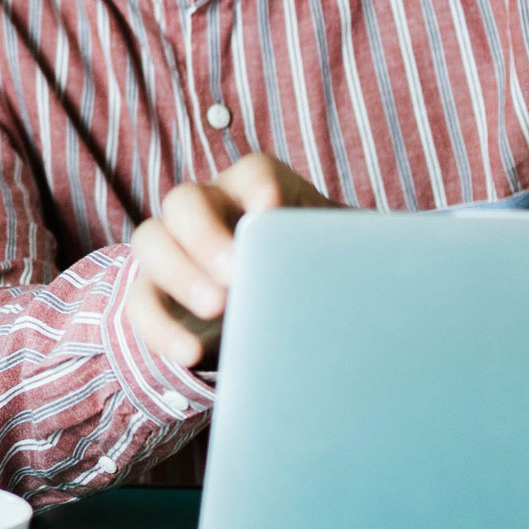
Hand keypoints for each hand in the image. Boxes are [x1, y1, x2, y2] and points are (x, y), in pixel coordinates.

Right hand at [125, 152, 331, 374]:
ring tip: (217, 309)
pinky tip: (189, 354)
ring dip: (179, 274)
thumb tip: (389, 273)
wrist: (286, 313)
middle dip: (205, 234)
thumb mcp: (334, 262)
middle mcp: (208, 209)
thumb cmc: (316, 277)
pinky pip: (138, 302)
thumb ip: (351, 260)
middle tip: (234, 272)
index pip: (253, 173)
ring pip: (150, 240)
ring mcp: (174, 248)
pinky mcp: (155, 293)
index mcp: (258, 192)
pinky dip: (160, 328)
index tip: (270, 211)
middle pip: (186, 201)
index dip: (257, 188)